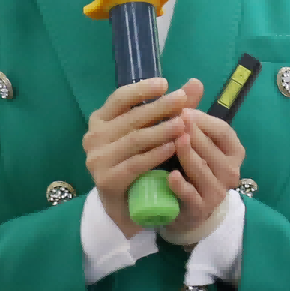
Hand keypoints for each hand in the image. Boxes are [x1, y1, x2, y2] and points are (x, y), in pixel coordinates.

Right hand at [84, 78, 199, 237]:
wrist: (126, 207)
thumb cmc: (139, 162)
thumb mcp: (153, 132)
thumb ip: (172, 109)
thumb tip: (196, 83)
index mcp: (100, 121)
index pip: (119, 98)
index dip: (142, 90)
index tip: (165, 84)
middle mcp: (93, 138)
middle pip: (131, 118)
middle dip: (159, 108)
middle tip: (182, 100)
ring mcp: (97, 160)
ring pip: (134, 140)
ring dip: (160, 131)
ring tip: (182, 124)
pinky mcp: (106, 180)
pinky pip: (134, 164)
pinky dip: (155, 154)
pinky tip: (172, 148)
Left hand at [160, 104, 244, 245]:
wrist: (187, 209)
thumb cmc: (192, 167)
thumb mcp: (194, 140)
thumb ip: (193, 113)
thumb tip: (194, 81)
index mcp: (233, 151)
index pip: (223, 131)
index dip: (204, 120)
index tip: (183, 110)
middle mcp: (230, 172)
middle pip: (212, 149)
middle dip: (193, 134)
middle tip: (173, 121)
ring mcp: (217, 193)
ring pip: (203, 170)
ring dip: (188, 155)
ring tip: (173, 141)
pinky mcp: (200, 209)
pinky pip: (192, 196)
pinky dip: (182, 186)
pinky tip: (171, 176)